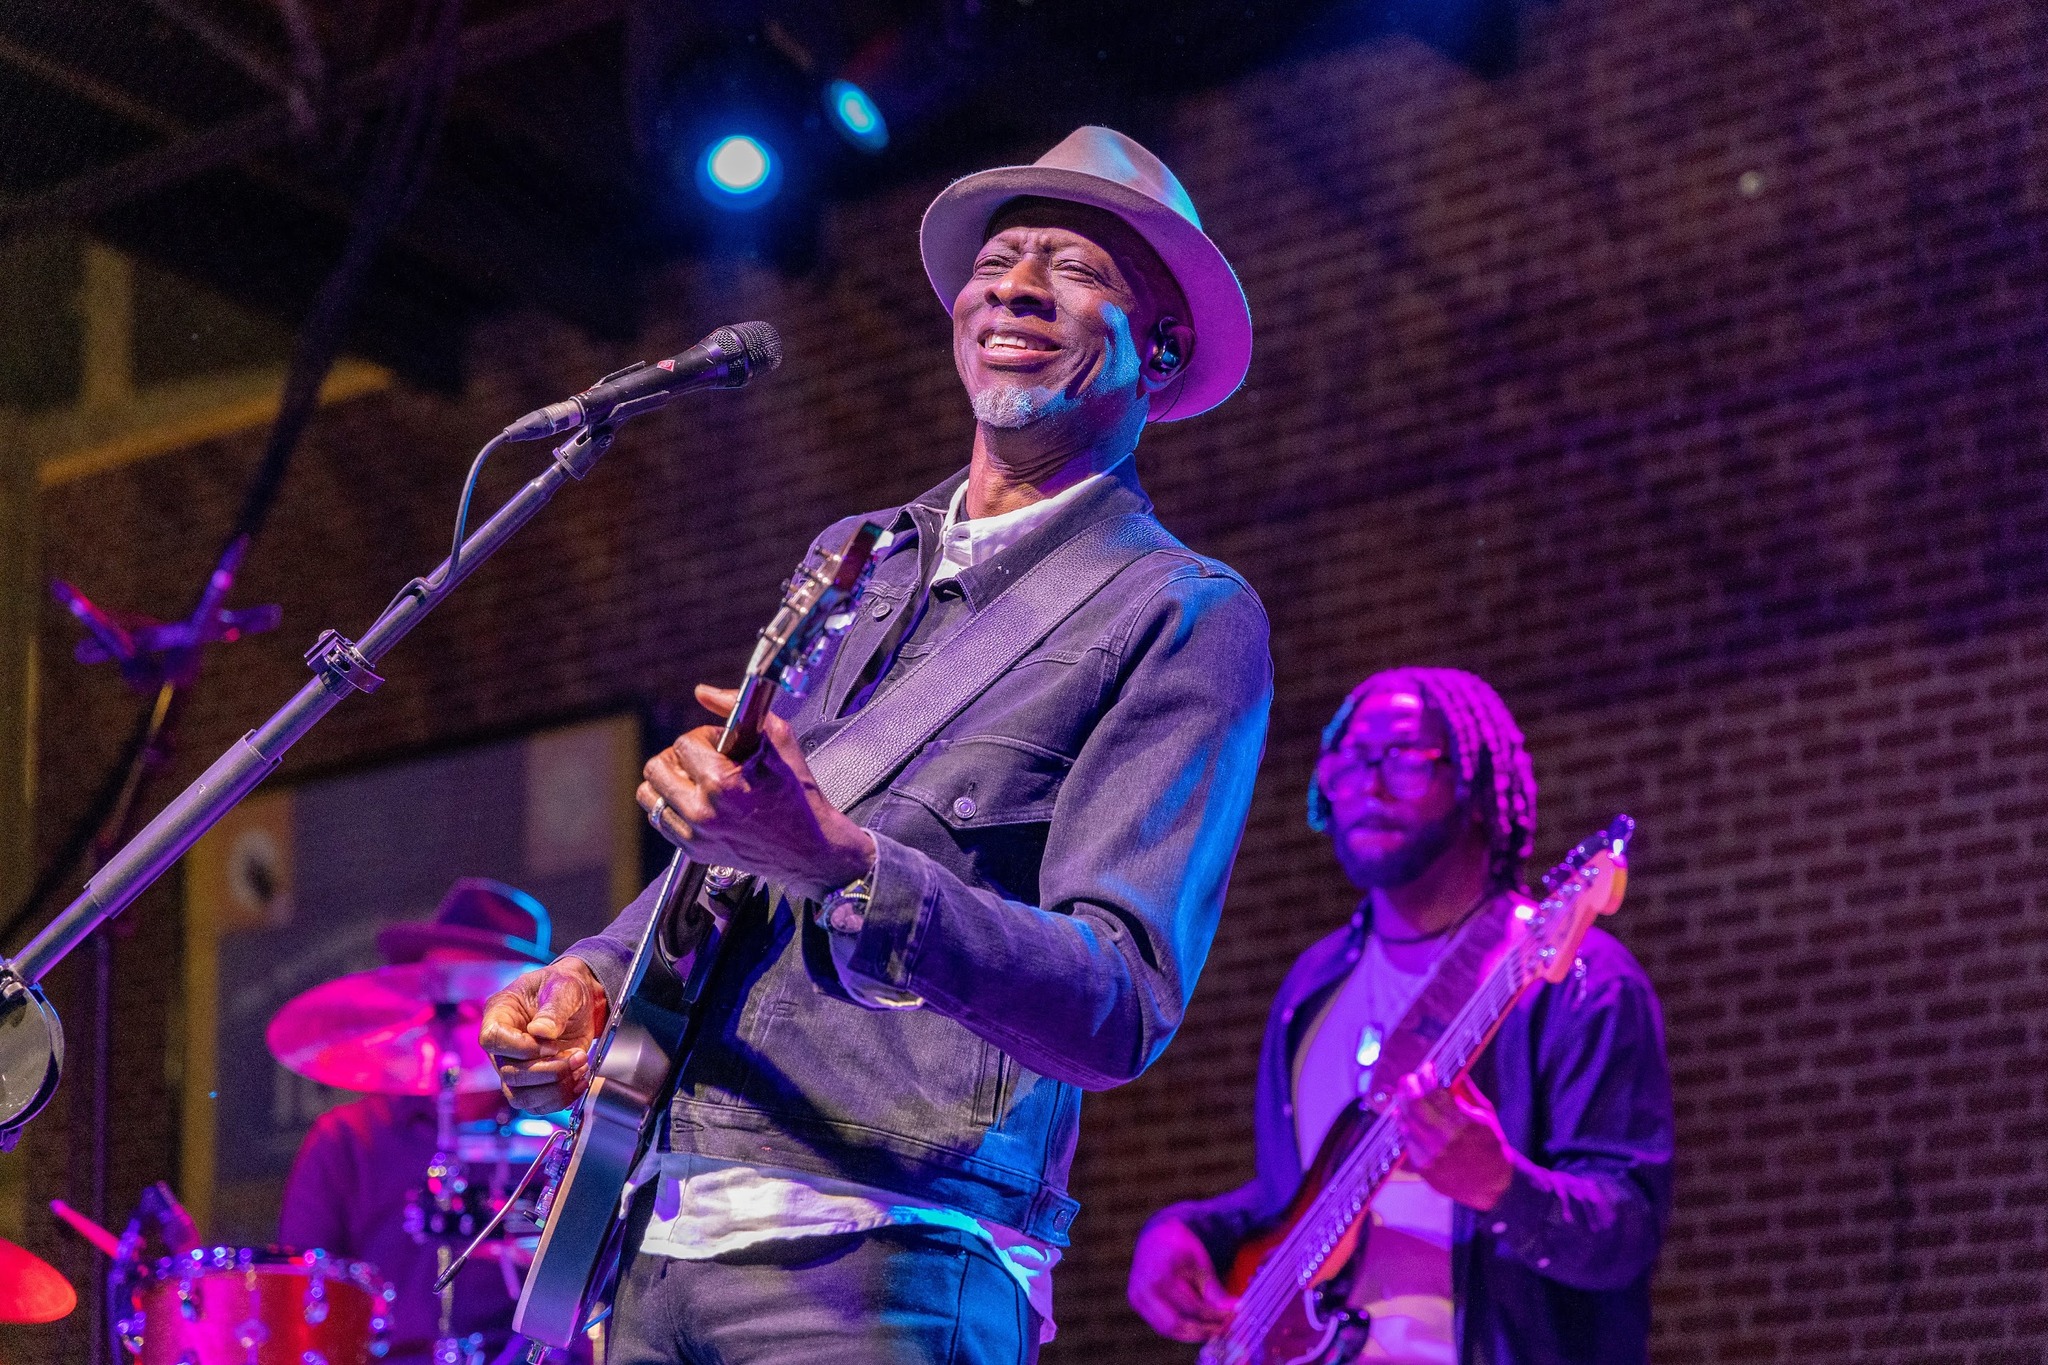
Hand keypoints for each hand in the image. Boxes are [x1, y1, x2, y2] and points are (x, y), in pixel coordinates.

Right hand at [479, 957, 608, 1111]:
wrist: (580, 1001)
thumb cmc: (564, 987)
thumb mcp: (563, 987)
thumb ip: (554, 1008)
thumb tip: (542, 1032)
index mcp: (500, 1014)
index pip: (492, 1039)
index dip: (522, 1048)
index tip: (552, 1044)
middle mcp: (502, 1046)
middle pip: (509, 1074)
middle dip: (549, 1071)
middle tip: (577, 1056)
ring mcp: (515, 1066)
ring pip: (520, 1096)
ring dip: (556, 1088)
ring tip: (580, 1067)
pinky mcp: (533, 1082)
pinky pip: (537, 1105)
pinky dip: (561, 1098)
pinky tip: (579, 1080)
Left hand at [637, 684, 875, 901]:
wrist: (809, 847)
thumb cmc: (798, 795)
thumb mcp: (779, 741)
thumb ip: (737, 709)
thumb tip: (703, 692)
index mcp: (722, 782)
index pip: (684, 743)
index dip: (704, 738)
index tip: (723, 747)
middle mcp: (702, 811)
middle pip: (657, 767)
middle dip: (680, 757)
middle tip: (705, 761)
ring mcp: (695, 834)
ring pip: (649, 794)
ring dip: (669, 781)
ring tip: (695, 781)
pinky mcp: (692, 850)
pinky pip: (658, 818)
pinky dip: (671, 805)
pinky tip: (695, 801)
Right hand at [1128, 1215, 1236, 1343]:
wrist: (1156, 1236)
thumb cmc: (1181, 1248)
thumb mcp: (1201, 1264)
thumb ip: (1215, 1290)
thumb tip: (1234, 1310)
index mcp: (1160, 1274)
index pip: (1191, 1307)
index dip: (1214, 1316)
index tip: (1233, 1317)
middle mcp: (1143, 1288)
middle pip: (1176, 1324)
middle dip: (1203, 1331)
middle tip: (1225, 1330)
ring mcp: (1136, 1297)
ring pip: (1167, 1329)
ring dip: (1192, 1333)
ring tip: (1214, 1329)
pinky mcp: (1136, 1304)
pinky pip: (1161, 1325)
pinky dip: (1181, 1328)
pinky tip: (1198, 1326)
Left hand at [1391, 1062, 1514, 1210]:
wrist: (1491, 1186)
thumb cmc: (1491, 1146)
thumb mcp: (1487, 1114)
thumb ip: (1467, 1092)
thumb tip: (1452, 1068)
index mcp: (1464, 1122)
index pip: (1435, 1091)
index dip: (1427, 1075)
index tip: (1427, 1067)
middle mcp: (1445, 1138)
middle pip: (1414, 1103)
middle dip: (1409, 1085)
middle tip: (1409, 1078)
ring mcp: (1431, 1153)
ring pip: (1406, 1119)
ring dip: (1402, 1102)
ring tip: (1404, 1093)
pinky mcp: (1422, 1165)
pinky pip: (1406, 1138)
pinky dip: (1403, 1123)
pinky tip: (1404, 1114)